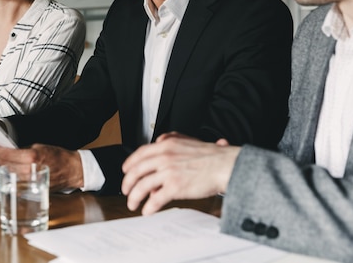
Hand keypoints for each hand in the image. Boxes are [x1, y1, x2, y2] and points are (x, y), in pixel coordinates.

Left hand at [0, 144, 83, 191]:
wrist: (71, 170)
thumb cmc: (59, 157)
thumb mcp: (40, 147)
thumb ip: (25, 150)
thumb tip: (11, 151)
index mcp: (32, 158)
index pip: (8, 155)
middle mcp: (29, 171)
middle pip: (6, 165)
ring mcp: (29, 181)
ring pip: (10, 174)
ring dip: (3, 166)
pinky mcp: (31, 188)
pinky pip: (17, 180)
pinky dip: (11, 174)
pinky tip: (9, 169)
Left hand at [121, 132, 239, 214]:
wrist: (226, 165)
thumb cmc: (213, 156)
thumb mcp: (188, 141)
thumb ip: (171, 141)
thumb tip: (159, 143)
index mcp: (167, 144)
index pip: (140, 153)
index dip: (129, 163)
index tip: (126, 170)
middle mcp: (164, 156)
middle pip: (136, 170)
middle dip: (127, 182)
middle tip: (126, 190)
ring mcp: (169, 172)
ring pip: (142, 186)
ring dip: (134, 197)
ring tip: (133, 204)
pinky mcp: (175, 187)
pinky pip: (155, 199)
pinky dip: (148, 207)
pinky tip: (147, 211)